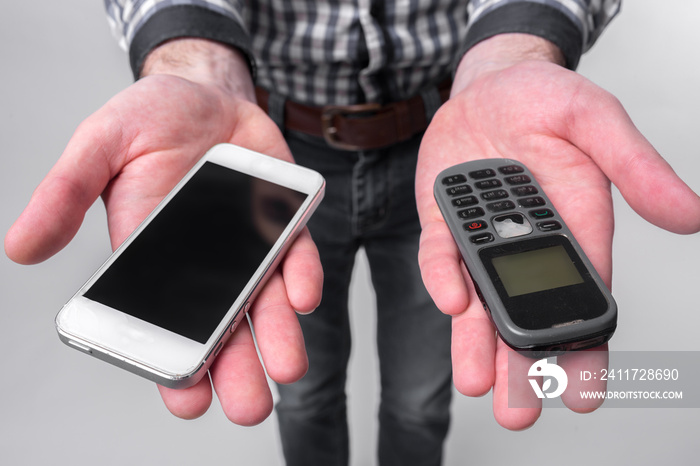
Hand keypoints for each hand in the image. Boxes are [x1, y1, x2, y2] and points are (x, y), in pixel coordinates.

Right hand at [4, 39, 321, 425]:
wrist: (203, 90)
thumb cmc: (148, 120)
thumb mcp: (98, 146)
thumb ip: (65, 193)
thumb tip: (19, 247)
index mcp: (156, 254)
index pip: (165, 320)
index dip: (175, 361)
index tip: (188, 398)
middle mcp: (205, 259)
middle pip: (224, 324)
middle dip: (237, 368)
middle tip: (248, 407)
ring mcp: (247, 240)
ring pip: (266, 300)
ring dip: (278, 336)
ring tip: (287, 369)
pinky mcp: (281, 217)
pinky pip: (295, 253)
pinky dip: (301, 275)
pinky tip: (301, 296)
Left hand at [416, 35, 699, 429]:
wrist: (489, 85)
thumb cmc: (546, 101)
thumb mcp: (597, 122)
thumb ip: (636, 169)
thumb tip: (691, 217)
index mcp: (576, 226)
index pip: (583, 296)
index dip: (584, 346)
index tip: (581, 392)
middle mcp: (528, 242)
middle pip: (528, 313)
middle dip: (524, 364)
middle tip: (522, 413)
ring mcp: (482, 237)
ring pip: (480, 302)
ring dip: (479, 345)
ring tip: (481, 386)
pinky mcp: (444, 224)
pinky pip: (441, 257)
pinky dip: (445, 279)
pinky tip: (455, 304)